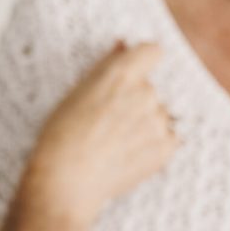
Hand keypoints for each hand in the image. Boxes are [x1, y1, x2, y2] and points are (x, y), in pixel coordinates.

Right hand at [20, 42, 177, 230]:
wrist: (66, 185)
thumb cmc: (61, 138)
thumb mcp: (76, 93)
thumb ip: (106, 67)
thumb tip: (124, 46)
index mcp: (122, 74)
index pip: (152, 52)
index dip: (142, 63)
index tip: (133, 76)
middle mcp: (145, 93)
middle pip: (150, 89)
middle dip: (135, 102)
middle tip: (110, 126)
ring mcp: (157, 122)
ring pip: (158, 116)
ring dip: (144, 126)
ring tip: (116, 147)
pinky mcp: (164, 149)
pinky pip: (168, 140)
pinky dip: (154, 148)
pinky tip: (130, 158)